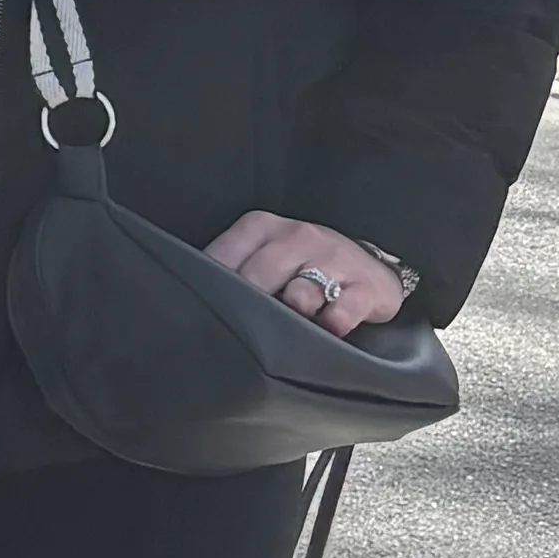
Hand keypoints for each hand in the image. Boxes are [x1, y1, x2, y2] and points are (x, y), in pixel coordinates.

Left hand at [202, 214, 409, 338]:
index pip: (222, 258)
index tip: (206, 314)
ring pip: (300, 294)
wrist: (368, 270)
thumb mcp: (263, 257)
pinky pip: (344, 309)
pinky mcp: (364, 287)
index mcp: (261, 227)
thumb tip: (190, 301)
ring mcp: (334, 259)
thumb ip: (230, 271)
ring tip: (293, 324)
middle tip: (247, 330)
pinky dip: (334, 322)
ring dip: (292, 314)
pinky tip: (327, 327)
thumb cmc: (302, 268)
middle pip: (257, 279)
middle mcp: (297, 236)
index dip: (212, 291)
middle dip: (249, 310)